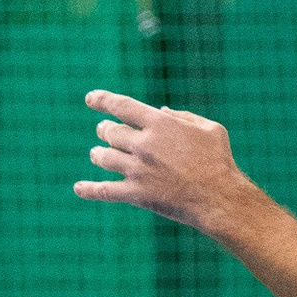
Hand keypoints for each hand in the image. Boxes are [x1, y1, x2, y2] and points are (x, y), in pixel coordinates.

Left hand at [75, 90, 243, 229]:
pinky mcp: (136, 194)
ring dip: (98, 154)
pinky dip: (89, 189)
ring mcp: (137, 170)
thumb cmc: (219, 161)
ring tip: (96, 154)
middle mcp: (144, 145)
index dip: (103, 100)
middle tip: (104, 131)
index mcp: (160, 124)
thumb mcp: (210, 128)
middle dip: (105, 130)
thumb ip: (184, 116)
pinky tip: (78, 188)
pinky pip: (105, 191)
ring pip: (104, 158)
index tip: (90, 98)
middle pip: (111, 133)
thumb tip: (161, 110)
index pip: (122, 106)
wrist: (219, 198)